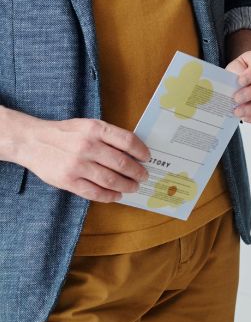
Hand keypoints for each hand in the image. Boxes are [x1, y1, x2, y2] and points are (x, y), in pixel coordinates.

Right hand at [14, 114, 149, 202]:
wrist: (32, 142)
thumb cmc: (65, 133)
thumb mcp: (87, 125)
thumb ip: (108, 135)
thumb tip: (134, 150)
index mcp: (95, 129)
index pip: (127, 141)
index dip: (141, 151)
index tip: (147, 158)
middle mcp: (87, 146)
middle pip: (121, 163)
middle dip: (137, 172)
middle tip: (143, 176)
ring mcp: (77, 165)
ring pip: (110, 179)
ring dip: (126, 185)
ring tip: (133, 187)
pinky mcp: (67, 181)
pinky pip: (93, 192)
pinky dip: (109, 196)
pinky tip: (116, 195)